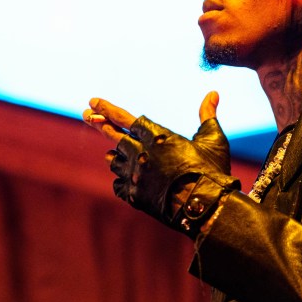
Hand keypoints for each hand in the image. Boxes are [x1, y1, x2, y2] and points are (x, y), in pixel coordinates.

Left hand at [82, 93, 238, 236]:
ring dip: (115, 155)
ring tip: (114, 153)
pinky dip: (121, 180)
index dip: (108, 109)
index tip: (93, 102)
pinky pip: (118, 184)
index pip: (124, 118)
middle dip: (100, 124)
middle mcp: (140, 153)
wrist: (205, 207)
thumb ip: (207, 115)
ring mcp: (135, 176)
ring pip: (114, 161)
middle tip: (87, 116)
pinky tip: (126, 179)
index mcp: (157, 137)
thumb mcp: (212, 140)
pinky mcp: (134, 195)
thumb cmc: (211, 171)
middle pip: (113, 136)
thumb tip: (213, 93)